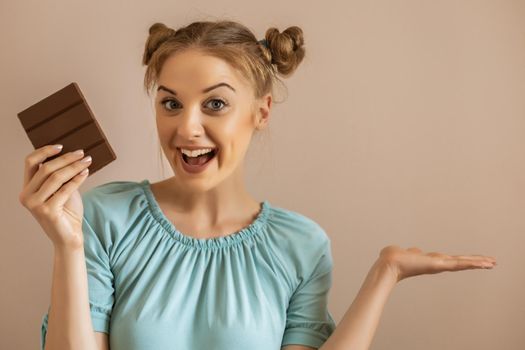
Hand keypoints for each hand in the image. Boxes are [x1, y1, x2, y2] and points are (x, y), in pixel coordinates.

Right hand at [18, 145, 91, 249]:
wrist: (70, 236)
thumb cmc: (67, 212)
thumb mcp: (62, 189)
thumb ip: (61, 176)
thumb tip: (71, 154)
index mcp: (27, 188)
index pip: (30, 162)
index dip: (44, 151)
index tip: (61, 145)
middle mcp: (27, 196)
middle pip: (45, 168)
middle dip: (66, 158)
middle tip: (82, 153)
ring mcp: (35, 205)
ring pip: (55, 177)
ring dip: (74, 167)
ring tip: (87, 161)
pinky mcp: (48, 211)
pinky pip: (65, 189)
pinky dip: (77, 179)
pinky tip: (86, 173)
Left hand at [378, 245, 496, 282]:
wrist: (388, 264)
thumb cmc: (393, 258)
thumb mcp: (407, 252)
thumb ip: (413, 252)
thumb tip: (415, 251)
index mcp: (430, 260)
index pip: (450, 260)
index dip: (462, 260)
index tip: (472, 260)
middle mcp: (436, 264)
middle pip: (460, 262)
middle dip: (475, 262)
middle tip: (490, 262)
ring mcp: (439, 265)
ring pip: (462, 263)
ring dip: (478, 262)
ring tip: (492, 262)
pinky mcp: (439, 265)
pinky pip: (459, 263)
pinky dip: (472, 263)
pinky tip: (483, 263)